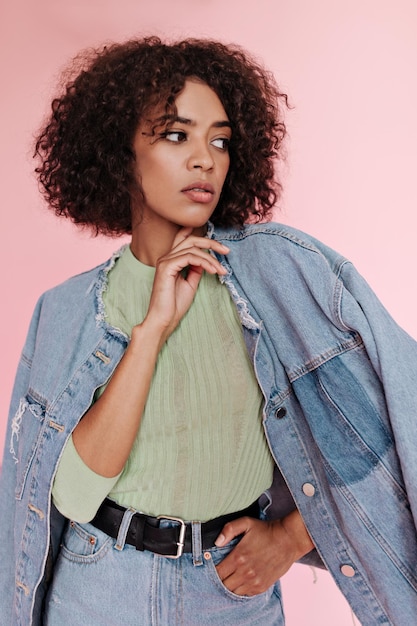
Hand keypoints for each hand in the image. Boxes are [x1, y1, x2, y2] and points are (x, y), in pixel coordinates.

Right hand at [141, 227, 228, 341]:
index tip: (217, 243)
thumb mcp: (190, 283)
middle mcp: (166, 258)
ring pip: (192, 249)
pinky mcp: (166, 267)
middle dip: (211, 243)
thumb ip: (196, 269)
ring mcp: (165, 261)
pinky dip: (204, 263)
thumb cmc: (175, 305)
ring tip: (221, 270)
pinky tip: (213, 271)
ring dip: (211, 259)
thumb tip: (206, 260)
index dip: (199, 235)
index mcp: (171, 260)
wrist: (164, 319)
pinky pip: (189, 258)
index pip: (183, 239)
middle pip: (190, 240)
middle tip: (226, 251)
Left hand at [214, 511, 313, 595]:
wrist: (288, 539)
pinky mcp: (262, 586)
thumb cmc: (266, 530)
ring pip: (233, 592)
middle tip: (222, 571)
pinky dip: (241, 589)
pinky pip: (246, 594)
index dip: (212, 570)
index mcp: (238, 556)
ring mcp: (254, 581)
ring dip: (230, 585)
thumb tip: (217, 542)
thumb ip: (229, 529)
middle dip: (220, 579)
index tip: (214, 565)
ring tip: (232, 576)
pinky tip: (242, 579)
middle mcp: (245, 572)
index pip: (217, 572)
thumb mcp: (246, 523)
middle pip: (223, 584)